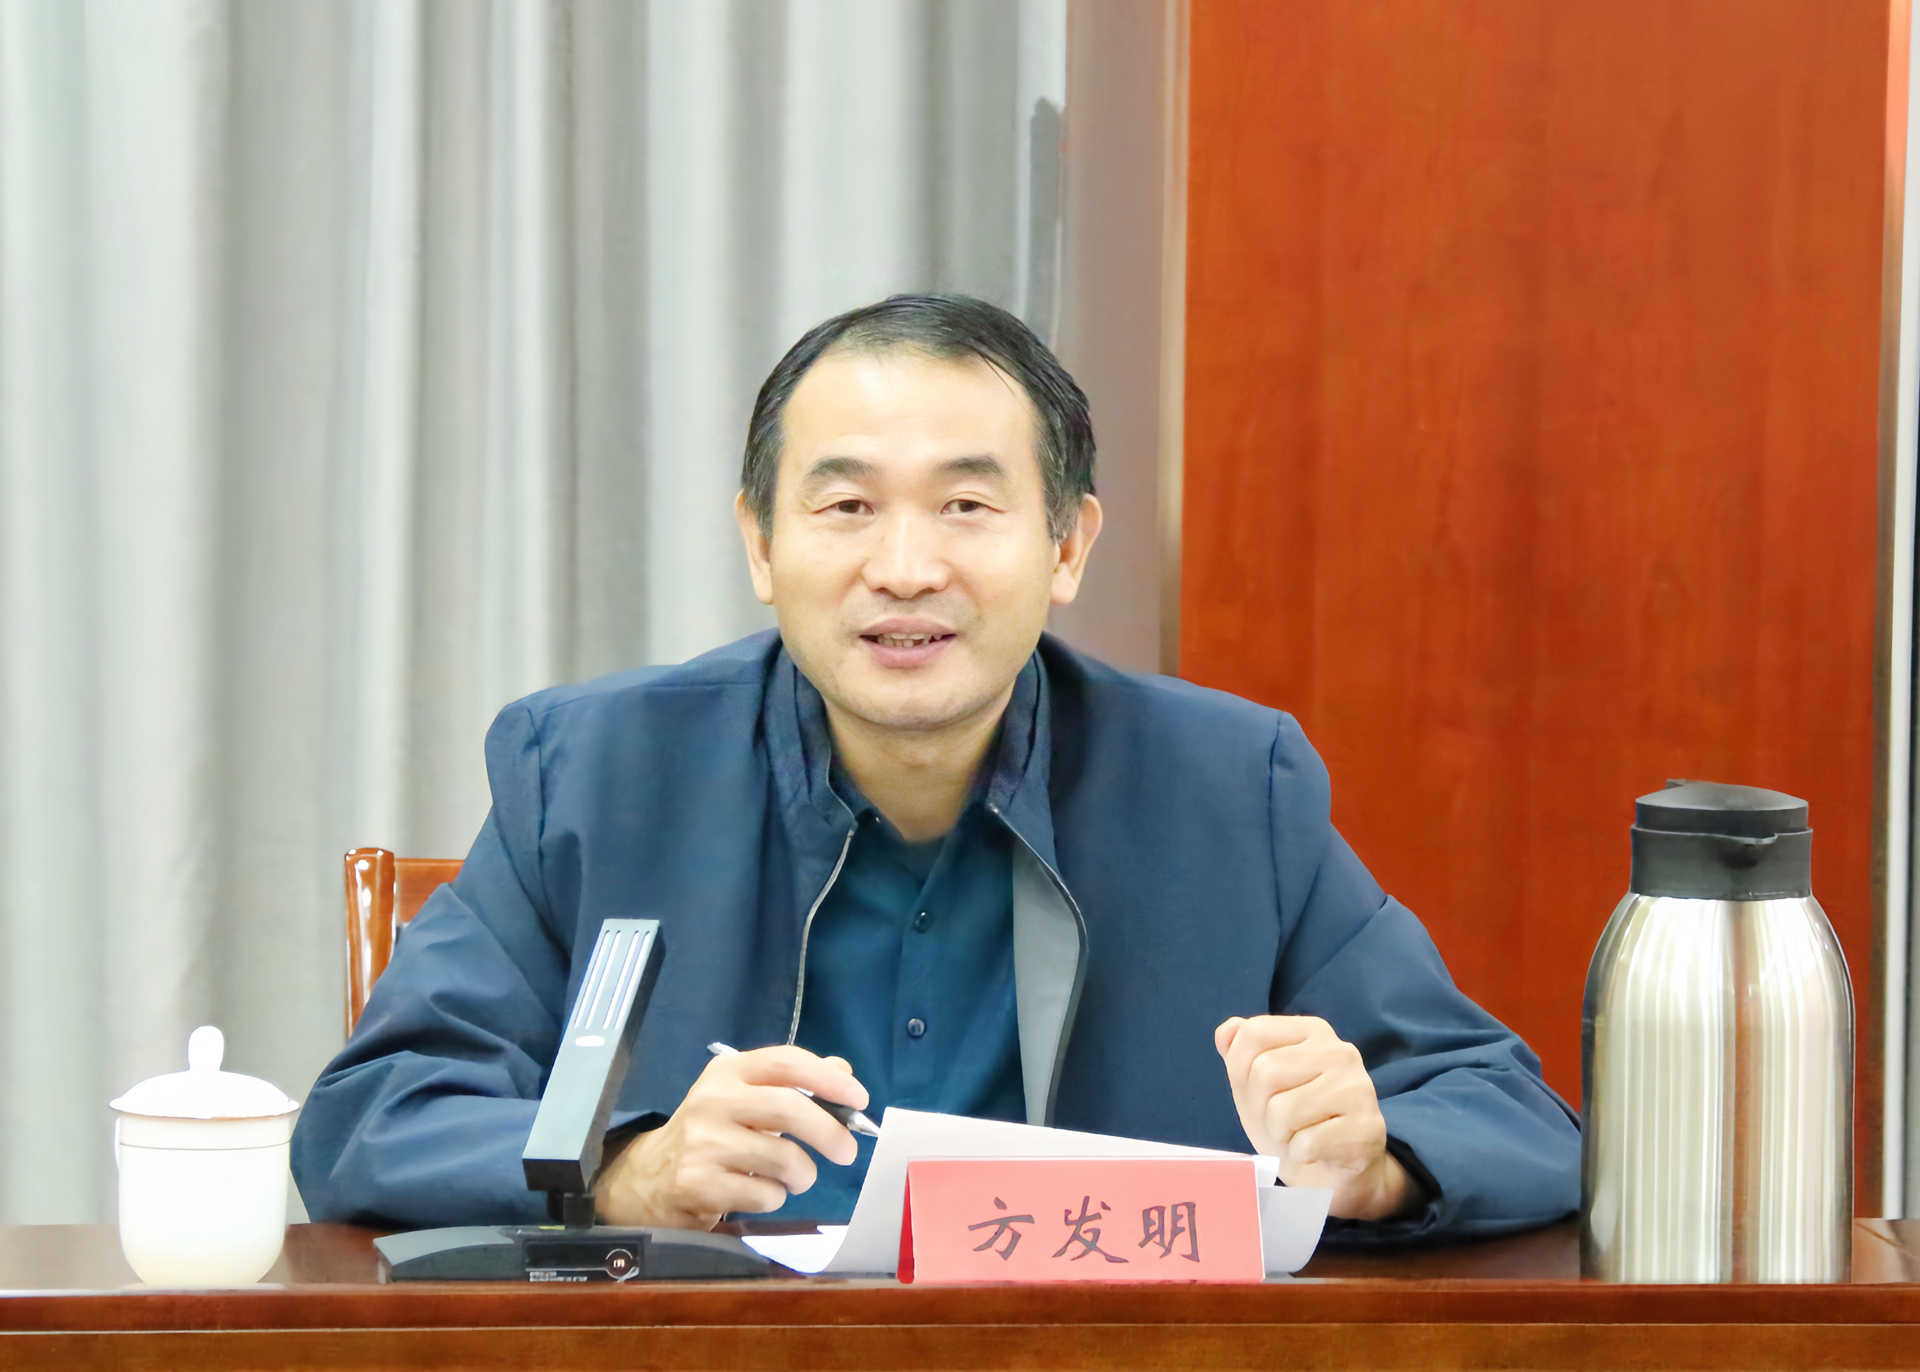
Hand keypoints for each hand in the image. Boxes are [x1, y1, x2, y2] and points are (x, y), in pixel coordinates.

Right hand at [593, 1046, 867, 1229]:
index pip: (786, 1062)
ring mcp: (703, 1143)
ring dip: (802, 1175)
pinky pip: (764, 1195)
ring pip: (782, 1159)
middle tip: (846, 1152)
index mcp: (728, 1071)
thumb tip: (843, 1071)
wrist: (648, 1178)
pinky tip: (757, 1194)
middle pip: (789, 1109)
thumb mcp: (744, 1098)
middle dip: (829, 1133)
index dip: (828, 1078)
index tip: (860, 1098)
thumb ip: (792, 1084)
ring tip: (793, 1177)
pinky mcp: (699, 1184)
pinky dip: (775, 1198)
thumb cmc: (711, 1133)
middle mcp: (713, 1100)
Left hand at [1215, 1015, 1419, 1220]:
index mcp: (1313, 1031)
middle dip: (1260, 1107)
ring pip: (1282, 1110)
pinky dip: (1300, 1154)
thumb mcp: (1255, 1085)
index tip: (1258, 1091)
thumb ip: (1240, 1052)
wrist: (1334, 1173)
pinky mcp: (1366, 1128)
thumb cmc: (1294, 1123)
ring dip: (1279, 1134)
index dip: (1239, 1069)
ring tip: (1298, 1134)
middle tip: (1279, 1121)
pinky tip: (1317, 1151)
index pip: (1254, 1032)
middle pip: (1265, 1071)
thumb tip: (1226, 1031)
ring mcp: (1357, 1088)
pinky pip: (1306, 1143)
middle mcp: (1340, 1051)